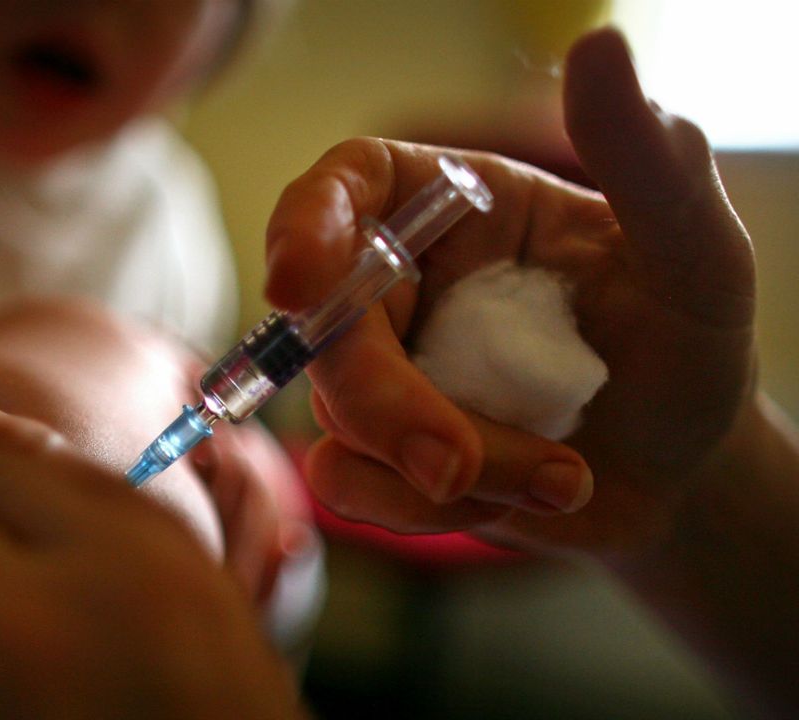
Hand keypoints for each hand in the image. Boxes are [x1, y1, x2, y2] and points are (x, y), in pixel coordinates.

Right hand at [263, 27, 756, 559]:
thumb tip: (599, 48)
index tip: (300, 285)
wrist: (682, 474)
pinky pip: (347, 484)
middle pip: (325, 323)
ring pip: (337, 415)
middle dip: (387, 402)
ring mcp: (385, 370)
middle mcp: (404, 283)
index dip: (304, 222)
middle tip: (462, 464)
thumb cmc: (688, 347)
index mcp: (455, 209)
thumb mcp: (695, 256)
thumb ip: (649, 163)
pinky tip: (521, 498)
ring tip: (560, 477)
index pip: (348, 186)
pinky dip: (424, 511)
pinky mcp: (379, 451)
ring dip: (446, 466)